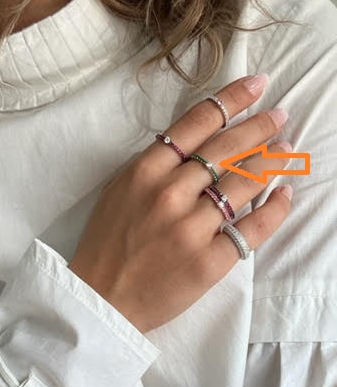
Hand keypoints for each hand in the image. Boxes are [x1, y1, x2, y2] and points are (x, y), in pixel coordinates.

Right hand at [68, 75, 291, 332]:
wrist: (101, 299)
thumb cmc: (105, 245)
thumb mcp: (118, 191)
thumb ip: (153, 166)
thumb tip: (196, 144)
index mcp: (145, 171)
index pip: (197, 123)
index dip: (233, 99)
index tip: (257, 87)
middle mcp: (170, 193)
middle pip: (227, 148)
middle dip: (261, 126)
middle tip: (280, 117)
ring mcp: (192, 228)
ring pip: (244, 183)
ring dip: (271, 162)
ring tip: (285, 151)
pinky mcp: (209, 260)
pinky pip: (253, 228)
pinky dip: (275, 209)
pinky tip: (285, 195)